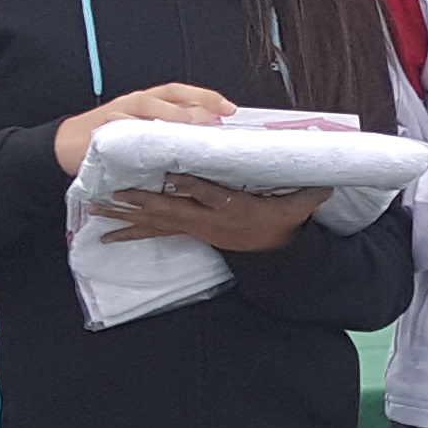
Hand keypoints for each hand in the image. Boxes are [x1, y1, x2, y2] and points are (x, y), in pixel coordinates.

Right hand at [52, 83, 234, 174]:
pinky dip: (139, 127)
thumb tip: (204, 136)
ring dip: (172, 112)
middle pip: (170, 95)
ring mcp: (119, 112)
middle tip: (220, 116)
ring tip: (194, 123)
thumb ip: (168, 132)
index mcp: (148, 102)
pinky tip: (156, 138)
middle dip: (196, 103)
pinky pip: (123, 124)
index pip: (180, 92)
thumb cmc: (111, 141)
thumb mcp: (143, 134)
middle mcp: (135, 102)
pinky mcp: (104, 128)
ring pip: (149, 104)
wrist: (66, 146)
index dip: (205, 97)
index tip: (230, 108)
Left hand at [93, 177, 327, 252]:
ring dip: (124, 214)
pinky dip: (126, 232)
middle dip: (143, 201)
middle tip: (116, 192)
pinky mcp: (186, 231)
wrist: (271, 252)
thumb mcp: (297, 208)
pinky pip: (152, 232)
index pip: (209, 194)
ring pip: (154, 220)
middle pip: (171, 209)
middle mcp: (207, 220)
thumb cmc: (280, 222)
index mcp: (232, 208)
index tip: (172, 175)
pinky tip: (102, 233)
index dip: (190, 186)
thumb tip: (331, 181)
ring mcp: (194, 228)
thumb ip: (309, 192)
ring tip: (96, 207)